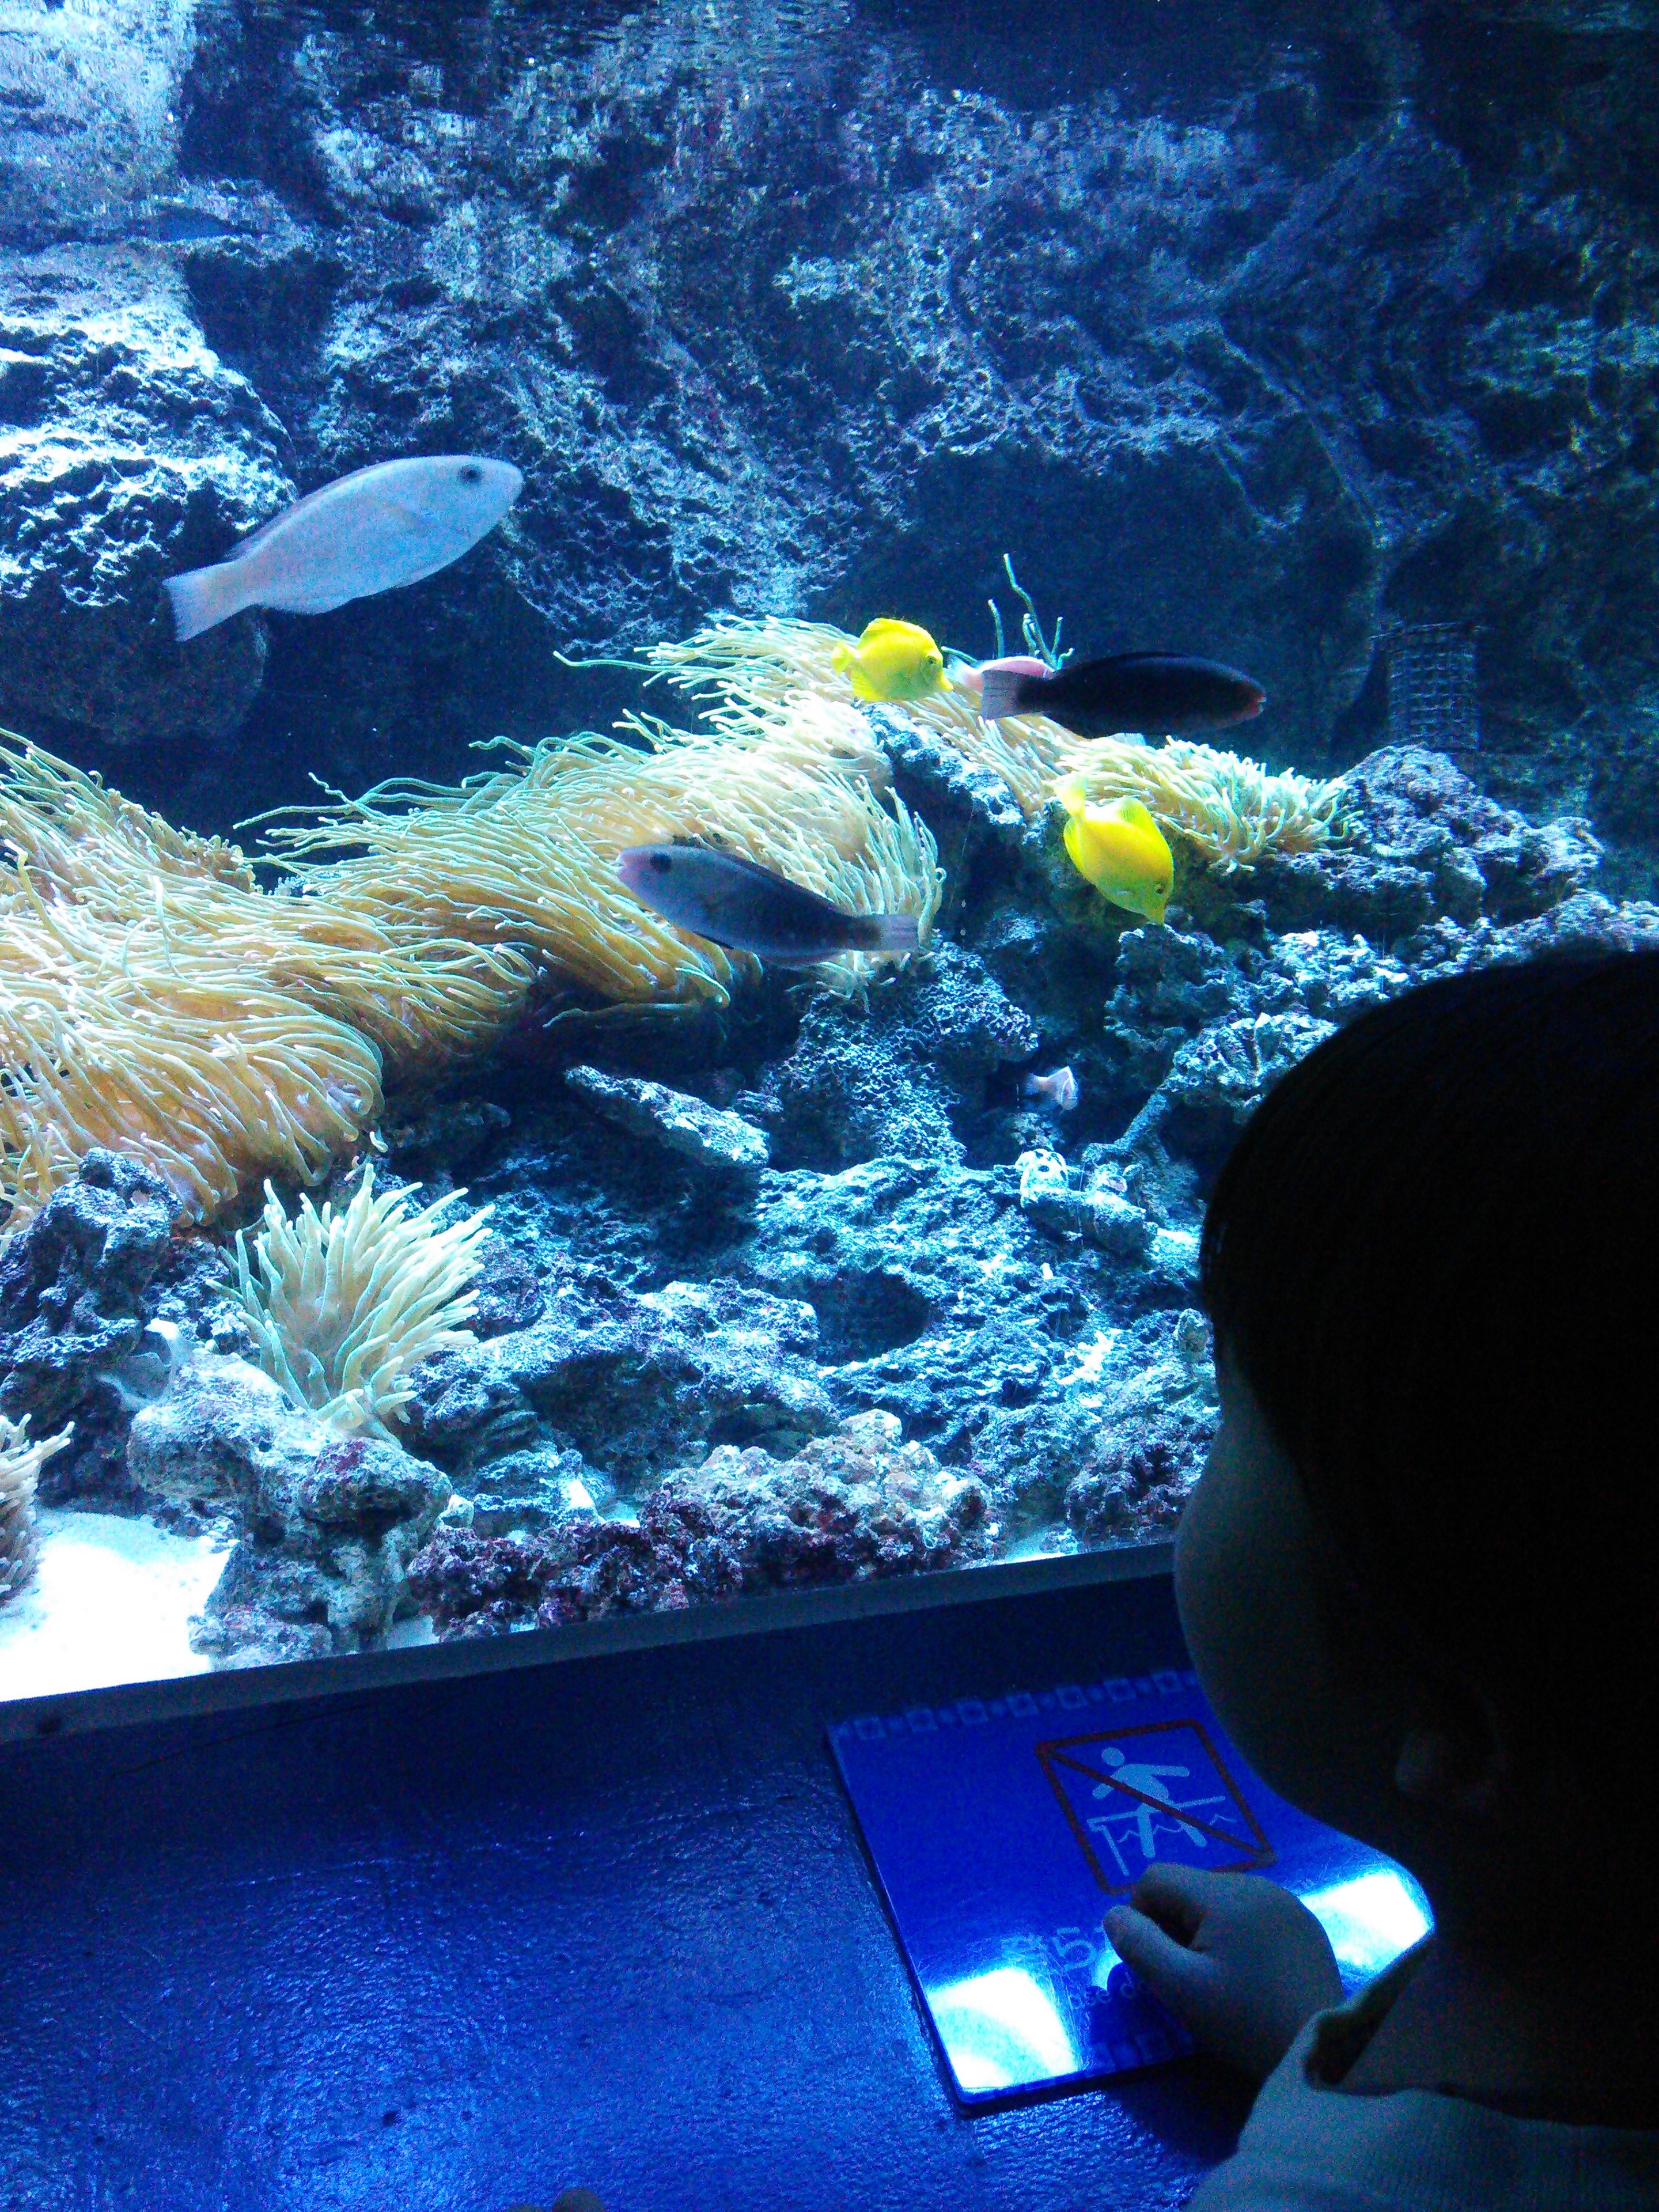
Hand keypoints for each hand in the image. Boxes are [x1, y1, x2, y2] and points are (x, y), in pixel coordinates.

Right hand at [1104, 1864, 1342, 2079]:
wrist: (1321, 2052)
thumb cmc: (1246, 2022)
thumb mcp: (1181, 1989)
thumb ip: (1140, 1946)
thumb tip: (1114, 1915)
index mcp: (1225, 1893)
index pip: (1157, 1878)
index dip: (1140, 1914)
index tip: (1153, 1960)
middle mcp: (1257, 1884)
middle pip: (1190, 1887)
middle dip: (1174, 1925)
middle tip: (1185, 1976)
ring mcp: (1286, 1902)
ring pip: (1220, 1900)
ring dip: (1205, 1930)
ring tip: (1218, 1978)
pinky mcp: (1304, 1924)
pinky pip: (1253, 1914)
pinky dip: (1237, 1936)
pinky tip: (1250, 1976)